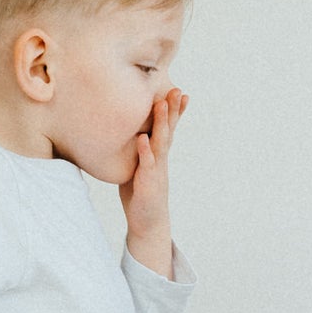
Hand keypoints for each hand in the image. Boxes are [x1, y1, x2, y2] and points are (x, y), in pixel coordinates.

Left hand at [121, 88, 187, 272]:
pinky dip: (145, 152)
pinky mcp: (148, 183)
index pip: (167, 128)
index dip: (173, 111)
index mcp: (158, 154)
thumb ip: (139, 151)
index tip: (179, 91)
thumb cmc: (141, 193)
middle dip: (172, 110)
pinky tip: (143, 139)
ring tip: (162, 105)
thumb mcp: (139, 167)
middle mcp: (160, 159)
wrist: (147, 222)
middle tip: (177, 90)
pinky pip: (146, 165)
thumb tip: (132, 132)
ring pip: (160, 143)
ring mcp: (156, 170)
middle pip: (168, 130)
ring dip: (161, 124)